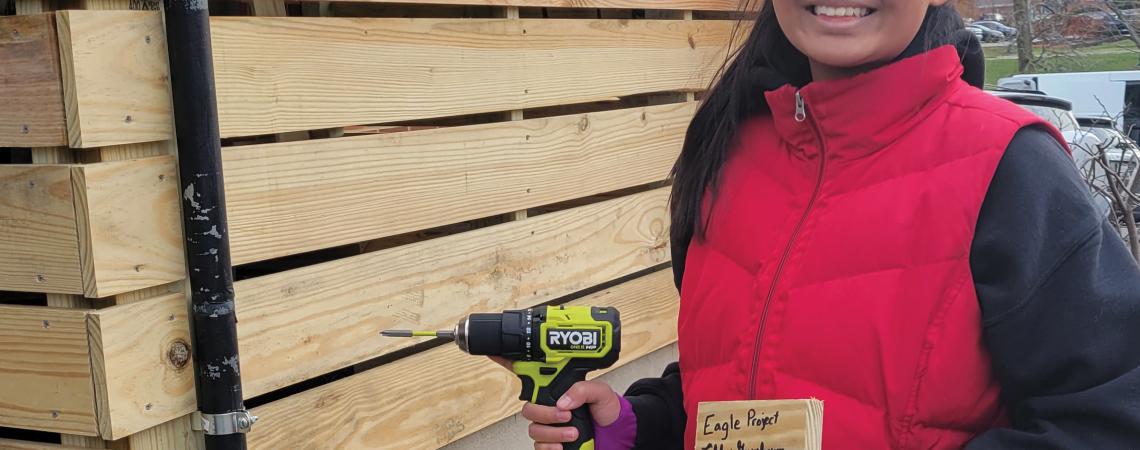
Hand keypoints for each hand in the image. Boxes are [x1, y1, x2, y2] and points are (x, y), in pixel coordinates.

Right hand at [488, 357, 622, 449]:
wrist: (615, 433)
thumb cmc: (606, 410)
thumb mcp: (600, 392)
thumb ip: (582, 390)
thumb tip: (563, 402)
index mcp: (556, 388)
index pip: (529, 375)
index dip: (508, 362)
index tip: (495, 352)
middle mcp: (549, 406)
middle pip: (528, 408)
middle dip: (545, 413)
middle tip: (565, 415)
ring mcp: (549, 425)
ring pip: (534, 429)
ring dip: (554, 433)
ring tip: (573, 432)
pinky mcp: (551, 443)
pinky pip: (539, 447)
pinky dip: (551, 447)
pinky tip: (563, 446)